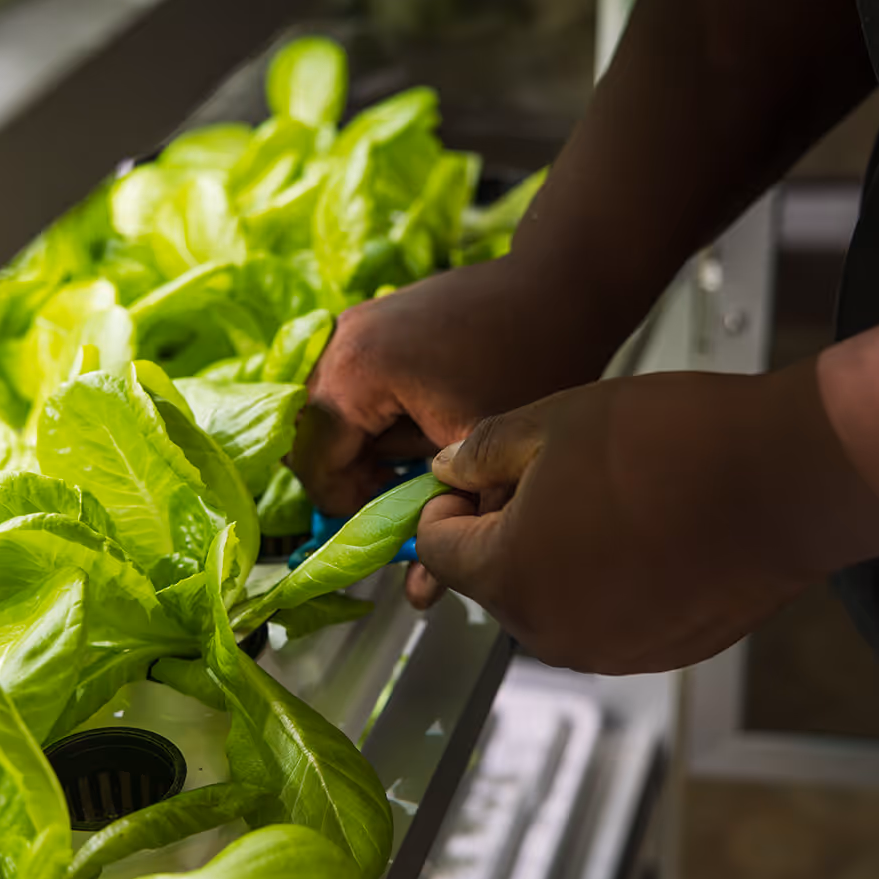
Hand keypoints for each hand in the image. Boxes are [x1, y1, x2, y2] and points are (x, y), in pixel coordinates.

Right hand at [292, 256, 626, 606]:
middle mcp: (341, 339)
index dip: (349, 505)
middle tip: (411, 492)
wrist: (564, 281)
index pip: (314, 462)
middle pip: (316, 436)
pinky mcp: (377, 318)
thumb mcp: (485, 454)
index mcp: (355, 370)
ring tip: (426, 457)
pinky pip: (356, 384)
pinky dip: (382, 415)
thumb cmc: (533, 356)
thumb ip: (445, 527)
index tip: (393, 518)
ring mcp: (356, 323)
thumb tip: (418, 597)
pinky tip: (429, 424)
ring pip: (335, 412)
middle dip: (359, 474)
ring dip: (371, 446)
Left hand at [416, 365, 878, 673]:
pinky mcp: (659, 654)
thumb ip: (481, 453)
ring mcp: (606, 651)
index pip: (437, 550)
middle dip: (503, 532)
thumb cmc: (670, 442)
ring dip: (555, 557)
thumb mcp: (551, 421)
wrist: (785, 479)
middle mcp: (547, 632)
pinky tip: (649, 532)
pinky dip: (609, 582)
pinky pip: (605, 618)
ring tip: (609, 498)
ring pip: (548, 601)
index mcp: (507, 576)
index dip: (447, 506)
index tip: (476, 476)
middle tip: (552, 474)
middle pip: (491, 581)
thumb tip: (449, 472)